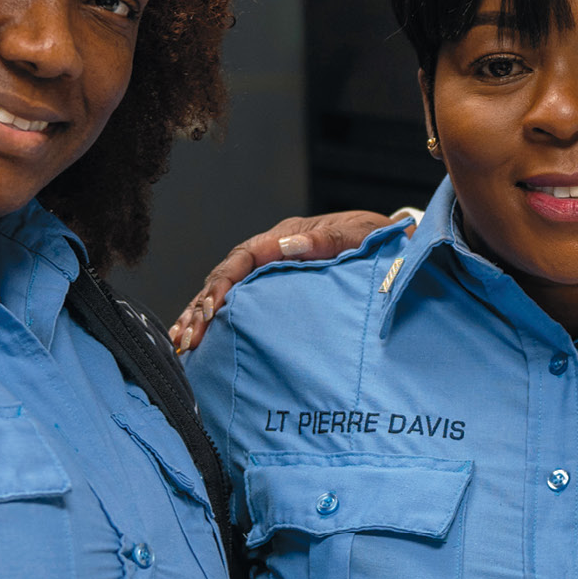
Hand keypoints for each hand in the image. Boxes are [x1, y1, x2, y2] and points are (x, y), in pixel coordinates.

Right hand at [169, 211, 396, 352]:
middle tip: (187, 338)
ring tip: (182, 343)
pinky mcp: (275, 292)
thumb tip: (286, 245)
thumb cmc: (378, 240)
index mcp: (284, 237)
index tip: (210, 310)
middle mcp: (270, 253)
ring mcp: (270, 273)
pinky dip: (217, 322)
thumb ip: (327, 240)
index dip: (222, 284)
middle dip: (201, 307)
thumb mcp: (359, 235)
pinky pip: (239, 305)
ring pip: (224, 293)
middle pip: (224, 278)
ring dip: (200, 317)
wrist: (395, 247)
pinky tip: (200, 342)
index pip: (241, 259)